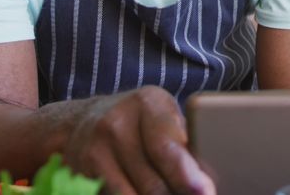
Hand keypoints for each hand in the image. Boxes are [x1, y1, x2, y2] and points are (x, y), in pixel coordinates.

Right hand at [63, 86, 214, 194]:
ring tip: (173, 193)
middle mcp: (119, 122)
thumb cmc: (138, 123)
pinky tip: (144, 194)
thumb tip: (207, 179)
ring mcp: (98, 147)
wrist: (81, 121)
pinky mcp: (84, 170)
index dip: (188, 177)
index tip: (205, 192)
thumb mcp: (162, 118)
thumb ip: (184, 144)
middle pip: (154, 181)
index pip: (168, 148)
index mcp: (149, 103)